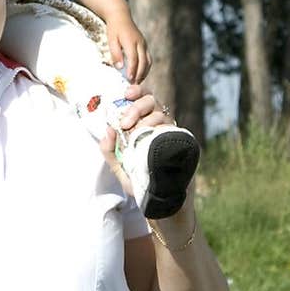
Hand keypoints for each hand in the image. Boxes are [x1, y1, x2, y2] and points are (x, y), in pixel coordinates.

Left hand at [98, 81, 173, 195]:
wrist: (163, 200)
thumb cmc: (141, 180)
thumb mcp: (119, 167)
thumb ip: (110, 151)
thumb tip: (107, 130)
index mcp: (143, 123)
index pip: (142, 98)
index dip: (136, 91)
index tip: (126, 94)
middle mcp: (158, 124)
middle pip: (152, 101)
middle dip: (137, 108)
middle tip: (126, 124)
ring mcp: (171, 132)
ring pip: (162, 114)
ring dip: (147, 121)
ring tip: (137, 135)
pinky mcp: (182, 142)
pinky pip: (174, 129)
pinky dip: (163, 130)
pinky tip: (156, 138)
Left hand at [106, 16, 150, 82]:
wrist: (120, 16)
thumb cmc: (113, 29)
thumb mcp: (111, 40)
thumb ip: (115, 53)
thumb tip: (120, 67)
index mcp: (131, 41)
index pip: (133, 58)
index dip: (132, 70)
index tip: (129, 79)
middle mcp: (140, 43)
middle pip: (143, 61)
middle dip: (139, 74)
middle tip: (134, 85)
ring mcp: (144, 44)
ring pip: (148, 61)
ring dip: (144, 72)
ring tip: (137, 82)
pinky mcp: (145, 45)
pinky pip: (148, 58)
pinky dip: (146, 68)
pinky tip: (140, 74)